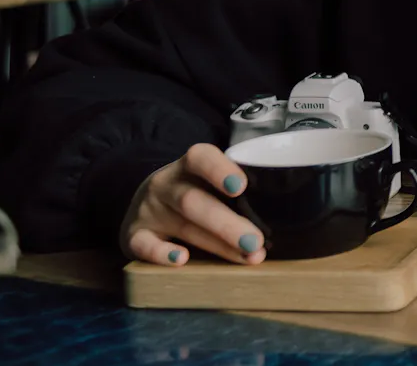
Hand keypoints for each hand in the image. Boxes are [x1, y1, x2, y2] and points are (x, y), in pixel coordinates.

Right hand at [121, 143, 265, 265]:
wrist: (145, 203)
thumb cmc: (195, 191)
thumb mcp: (209, 181)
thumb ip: (237, 190)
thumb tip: (282, 211)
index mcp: (188, 166)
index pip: (200, 158)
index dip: (219, 170)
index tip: (241, 186)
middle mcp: (166, 185)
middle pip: (194, 201)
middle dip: (227, 223)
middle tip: (255, 241)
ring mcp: (149, 210)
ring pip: (181, 225)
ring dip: (216, 244)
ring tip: (246, 256)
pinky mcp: (134, 235)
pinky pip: (143, 244)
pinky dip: (161, 252)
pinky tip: (182, 259)